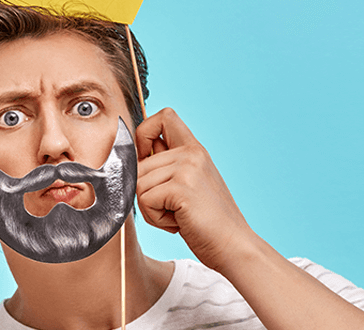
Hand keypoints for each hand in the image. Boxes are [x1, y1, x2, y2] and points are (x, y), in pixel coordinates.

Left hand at [134, 108, 256, 271]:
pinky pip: (144, 201)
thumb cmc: (207, 222)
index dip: (144, 133)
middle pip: (138, 164)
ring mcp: (187, 168)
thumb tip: (129, 157)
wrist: (233, 246)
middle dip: (146, 194)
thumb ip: (166, 167)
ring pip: (138, 185)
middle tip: (174, 208)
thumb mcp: (189, 184)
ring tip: (179, 215)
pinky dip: (156, 219)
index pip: (164, 116)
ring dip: (151, 209)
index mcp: (194, 149)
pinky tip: (179, 222)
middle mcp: (191, 153)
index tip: (146, 158)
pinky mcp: (181, 187)